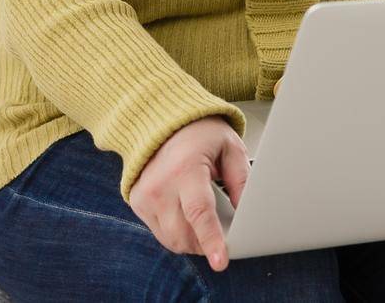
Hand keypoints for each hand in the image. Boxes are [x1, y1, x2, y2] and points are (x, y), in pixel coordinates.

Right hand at [128, 115, 249, 271]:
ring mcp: (145, 196)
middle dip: (206, 245)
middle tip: (223, 238)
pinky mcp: (138, 203)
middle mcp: (160, 185)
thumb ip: (241, 180)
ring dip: (192, 242)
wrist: (163, 122)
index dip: (212, 240)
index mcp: (185, 168)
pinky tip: (187, 216)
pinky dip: (178, 233)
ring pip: (172, 240)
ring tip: (206, 224)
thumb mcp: (230, 148)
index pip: (199, 212)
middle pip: (184, 234)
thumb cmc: (200, 133)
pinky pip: (161, 233)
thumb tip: (246, 213)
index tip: (221, 262)